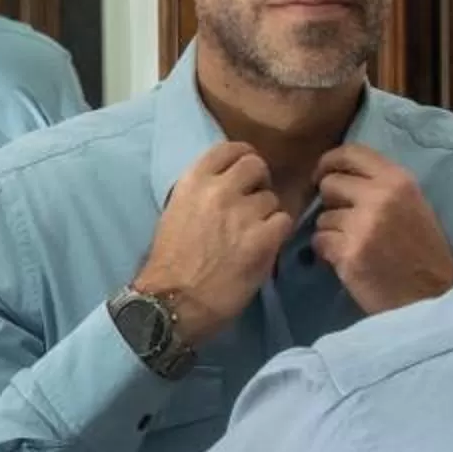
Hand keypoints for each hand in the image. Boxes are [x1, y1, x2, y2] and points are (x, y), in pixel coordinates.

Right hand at [131, 141, 292, 343]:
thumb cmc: (168, 264)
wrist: (172, 302)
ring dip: (267, 214)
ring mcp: (243, 213)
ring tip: (254, 234)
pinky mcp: (263, 239)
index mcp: (192, 182)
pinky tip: (264, 246)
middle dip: (259, 182)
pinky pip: (284, 221)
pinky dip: (278, 233)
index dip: (242, 158)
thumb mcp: (175, 214)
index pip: (229, 149)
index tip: (245, 172)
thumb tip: (226, 188)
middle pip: (256, 166)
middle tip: (254, 203)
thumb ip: (201, 195)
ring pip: (272, 199)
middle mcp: (219, 190)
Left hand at [312, 145, 452, 313]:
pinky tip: (346, 260)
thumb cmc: (424, 253)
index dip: (329, 161)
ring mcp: (363, 224)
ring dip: (330, 231)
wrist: (432, 297)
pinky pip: (319, 241)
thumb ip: (382, 187)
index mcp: (399, 180)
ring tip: (352, 245)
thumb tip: (340, 176)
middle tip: (342, 219)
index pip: (352, 152)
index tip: (322, 174)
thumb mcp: (413, 206)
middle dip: (330, 202)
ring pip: (322, 216)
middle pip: (329, 184)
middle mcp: (380, 196)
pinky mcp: (349, 252)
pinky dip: (326, 251)